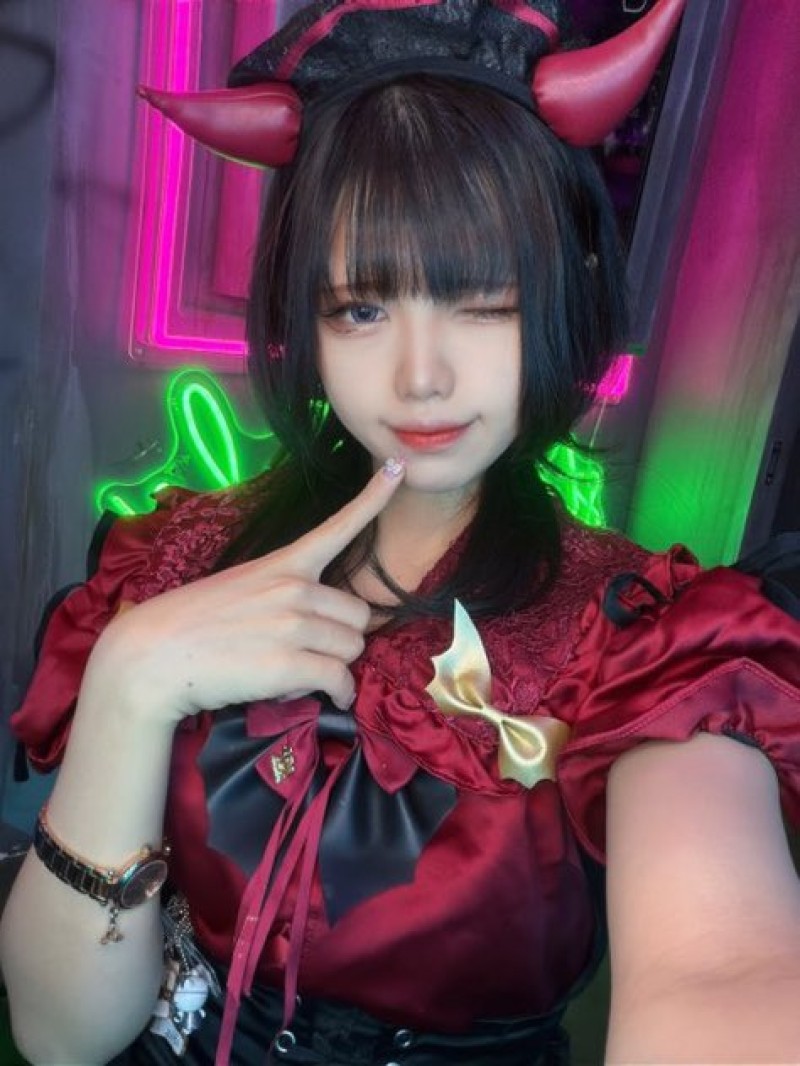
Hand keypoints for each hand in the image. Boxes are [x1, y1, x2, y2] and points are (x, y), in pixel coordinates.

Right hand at [90, 461, 404, 722]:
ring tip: (293, 672)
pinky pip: (340, 681)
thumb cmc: (190, 625)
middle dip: (341, 639)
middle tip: (306, 653)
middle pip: (359, 616)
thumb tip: (317, 624)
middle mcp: (294, 588)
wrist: (149, 657)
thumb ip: (283, 596)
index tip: (398, 469)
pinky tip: (318, 696)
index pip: (337, 527)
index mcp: (283, 564)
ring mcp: (293, 625)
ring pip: (353, 649)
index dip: (374, 498)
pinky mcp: (289, 664)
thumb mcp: (239, 589)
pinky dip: (336, 694)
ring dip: (332, 667)